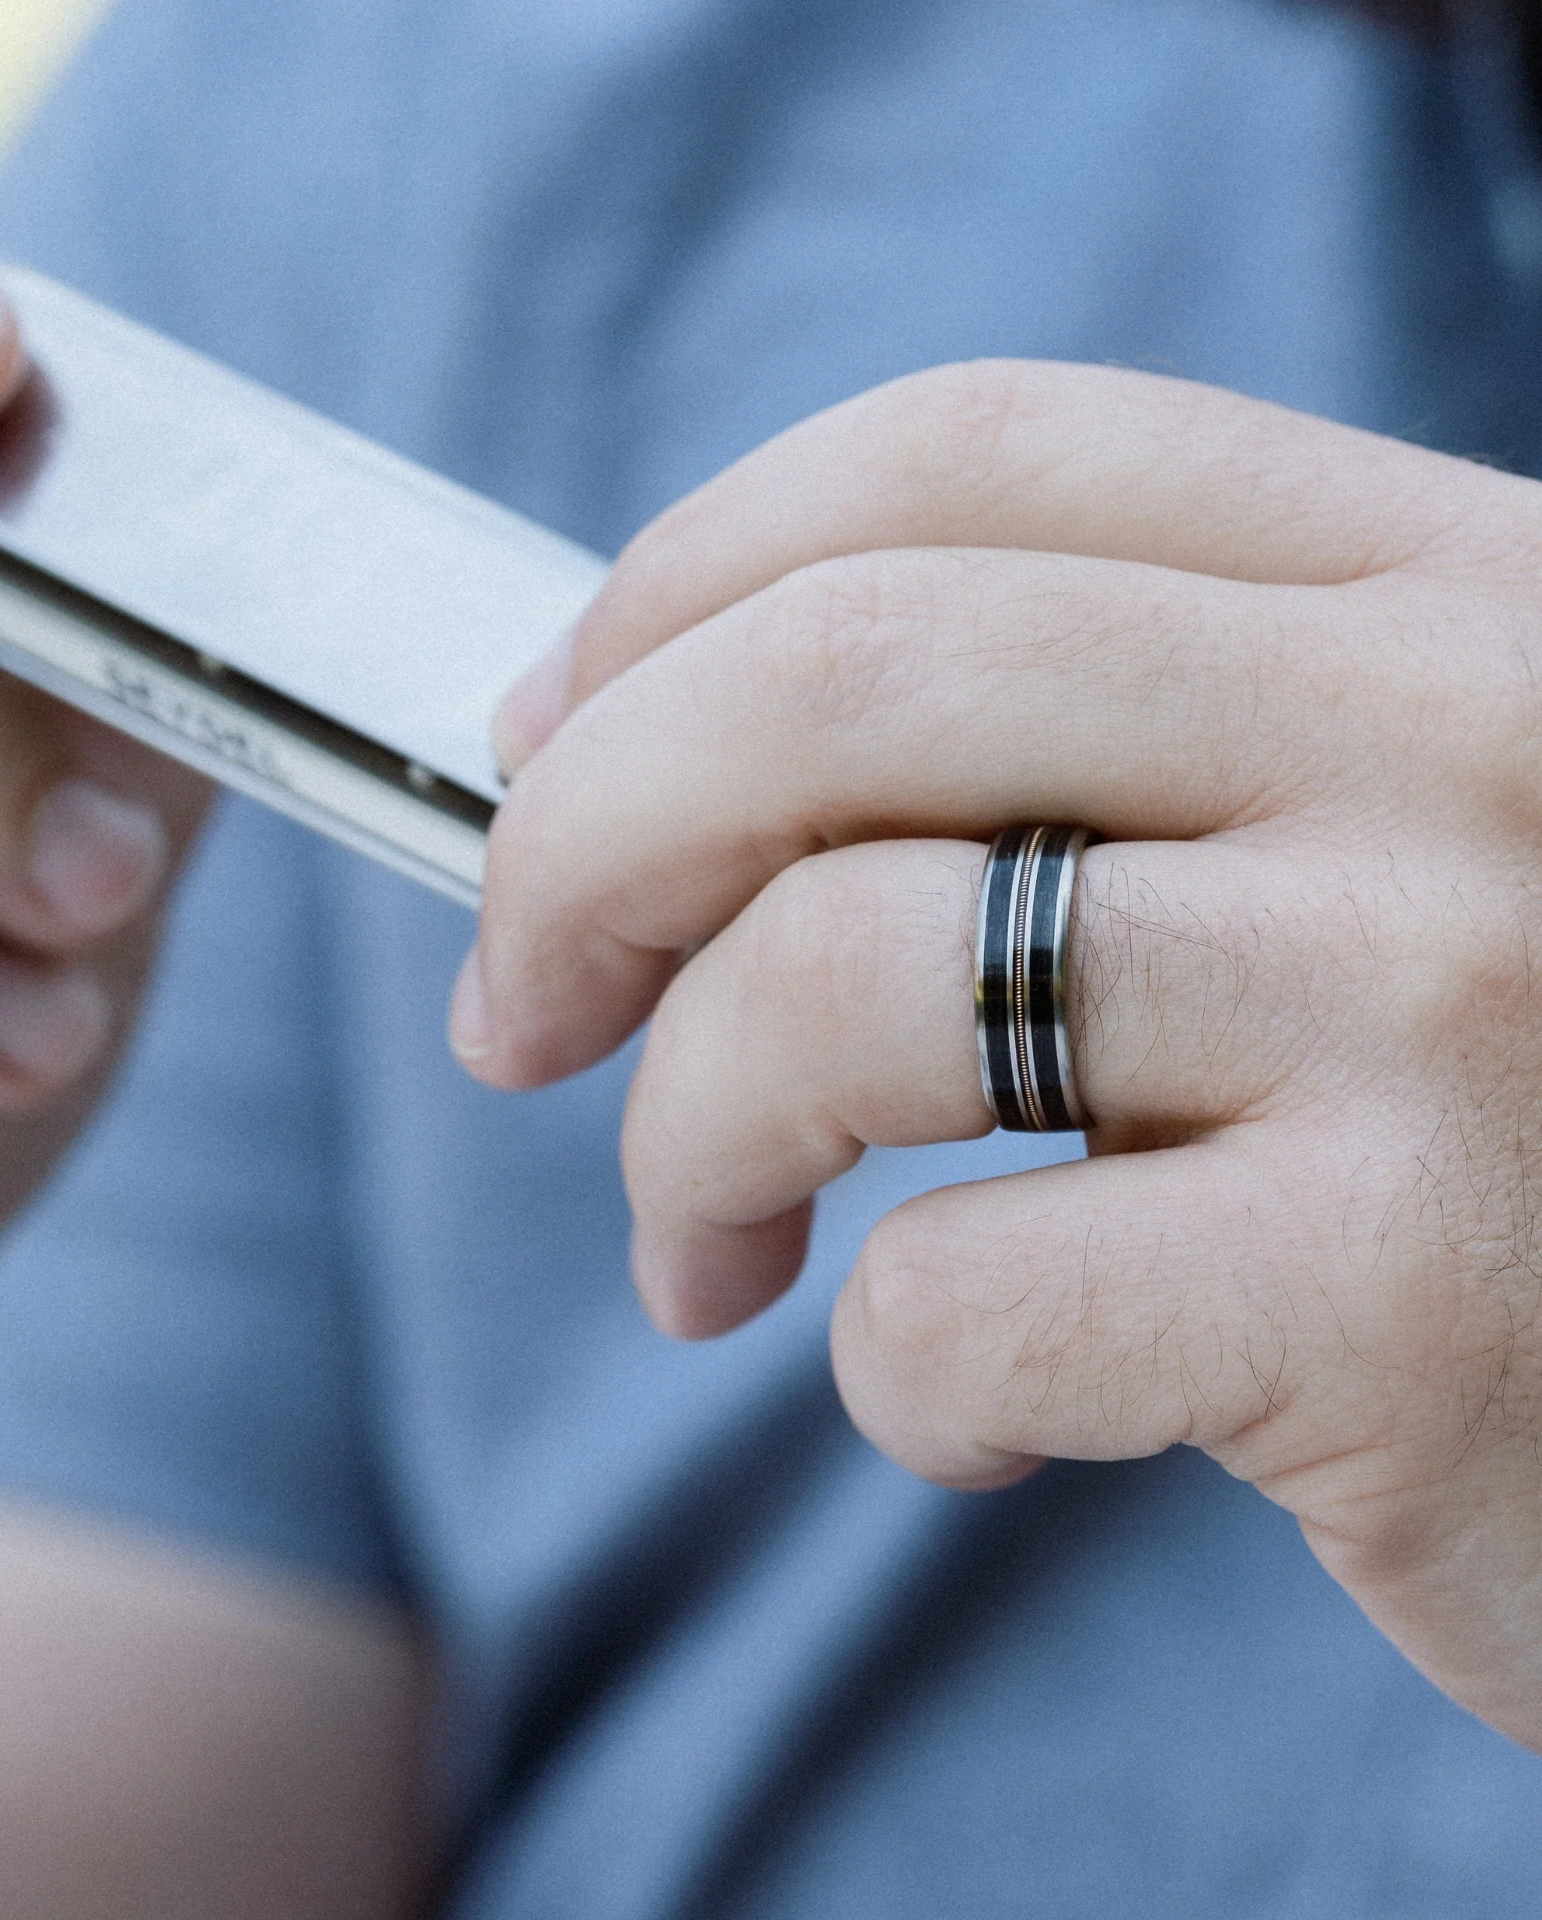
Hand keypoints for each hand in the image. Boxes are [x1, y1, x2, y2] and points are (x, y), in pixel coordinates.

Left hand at [453, 359, 1541, 1750]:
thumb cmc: (1504, 1137)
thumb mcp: (1355, 853)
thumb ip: (1088, 767)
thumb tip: (637, 761)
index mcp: (1429, 587)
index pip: (967, 461)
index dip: (679, 589)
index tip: (538, 745)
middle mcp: (1455, 732)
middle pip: (838, 677)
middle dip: (577, 848)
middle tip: (518, 1010)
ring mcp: (1442, 992)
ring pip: (840, 976)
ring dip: (682, 1129)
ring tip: (699, 1245)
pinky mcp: (1412, 1288)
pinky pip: (959, 1293)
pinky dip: (885, 1375)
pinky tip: (967, 1415)